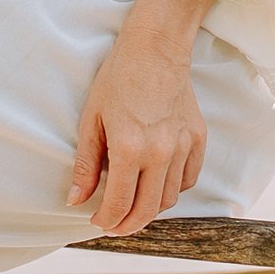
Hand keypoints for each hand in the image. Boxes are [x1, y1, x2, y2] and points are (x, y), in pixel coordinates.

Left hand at [66, 19, 206, 235]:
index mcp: (130, 148)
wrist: (155, 48)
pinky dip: (172, 188)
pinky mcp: (198, 139)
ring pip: (169, 198)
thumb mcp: (92, 119)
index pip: (119, 204)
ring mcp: (183, 147)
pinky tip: (156, 182)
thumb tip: (76, 199)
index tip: (97, 220)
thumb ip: (85, 164)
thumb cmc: (118, 79)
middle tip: (113, 225)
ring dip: (149, 208)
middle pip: (147, 210)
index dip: (106, 219)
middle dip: (127, 225)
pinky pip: (187, 179)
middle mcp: (160, 153)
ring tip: (132, 203)